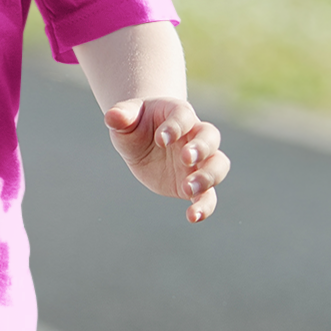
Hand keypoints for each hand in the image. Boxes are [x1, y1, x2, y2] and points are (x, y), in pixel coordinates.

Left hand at [104, 98, 229, 222]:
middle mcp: (195, 136)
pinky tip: (193, 216)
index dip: (175, 126)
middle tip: (185, 158)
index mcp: (179, 114)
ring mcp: (199, 161)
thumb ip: (121, 117)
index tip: (161, 139)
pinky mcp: (195, 184)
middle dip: (201, 148)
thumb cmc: (136, 125)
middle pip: (210, 138)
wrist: (143, 142)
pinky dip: (205, 206)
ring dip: (208, 177)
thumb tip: (112, 116)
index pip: (184, 117)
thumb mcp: (125, 119)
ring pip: (218, 165)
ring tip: (189, 189)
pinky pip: (208, 195)